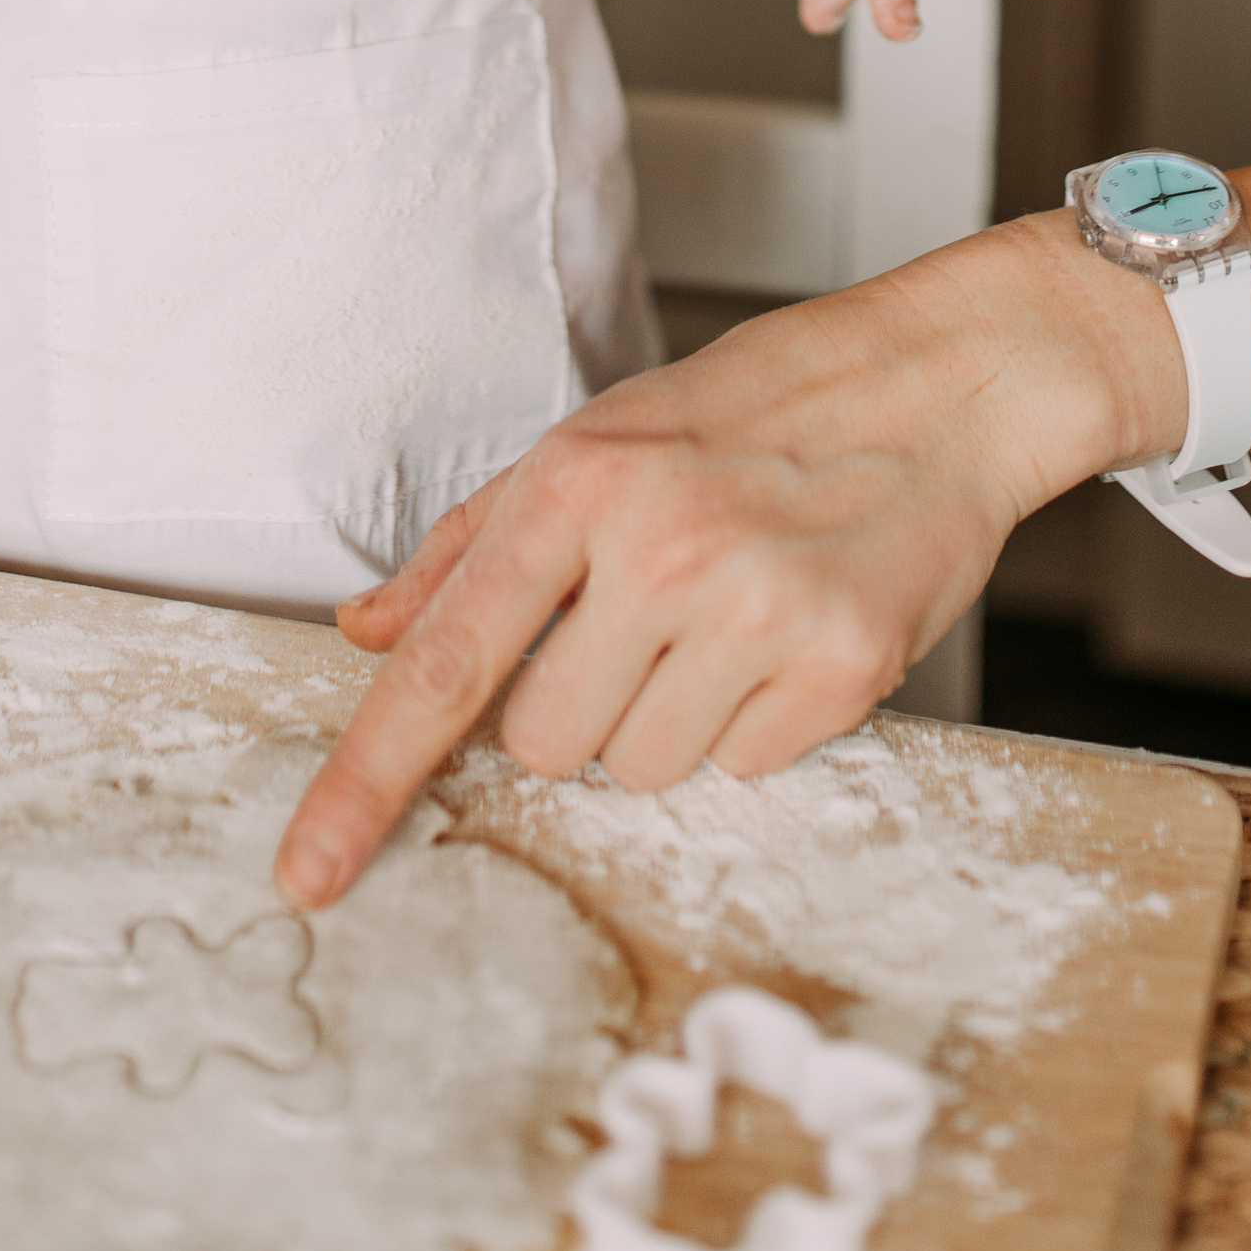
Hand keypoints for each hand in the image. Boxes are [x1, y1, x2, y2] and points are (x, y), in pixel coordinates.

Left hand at [272, 211, 1178, 910]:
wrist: (943, 379)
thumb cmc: (762, 404)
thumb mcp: (600, 439)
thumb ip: (470, 547)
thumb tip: (363, 633)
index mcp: (577, 484)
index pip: (444, 662)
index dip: (363, 781)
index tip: (307, 871)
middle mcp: (659, 545)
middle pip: (547, 745)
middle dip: (585, 704)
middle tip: (653, 614)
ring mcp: (756, 606)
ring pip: (646, 770)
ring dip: (677, 716)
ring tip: (731, 613)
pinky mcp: (844, 663)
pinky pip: (751, 768)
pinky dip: (765, 720)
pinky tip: (794, 630)